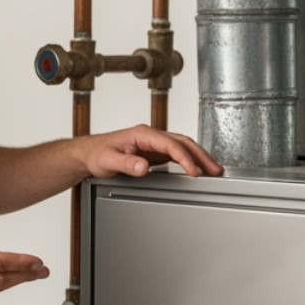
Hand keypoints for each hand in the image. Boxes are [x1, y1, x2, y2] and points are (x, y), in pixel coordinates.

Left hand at [78, 126, 223, 179]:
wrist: (89, 154)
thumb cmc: (96, 154)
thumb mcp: (107, 160)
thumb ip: (125, 163)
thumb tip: (143, 166)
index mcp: (142, 134)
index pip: (170, 144)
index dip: (184, 157)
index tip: (194, 171)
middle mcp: (150, 136)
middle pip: (182, 142)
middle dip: (201, 155)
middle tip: (215, 170)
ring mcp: (153, 143)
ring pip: (182, 146)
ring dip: (198, 157)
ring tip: (213, 170)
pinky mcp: (154, 152)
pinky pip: (176, 154)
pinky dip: (189, 161)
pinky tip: (197, 169)